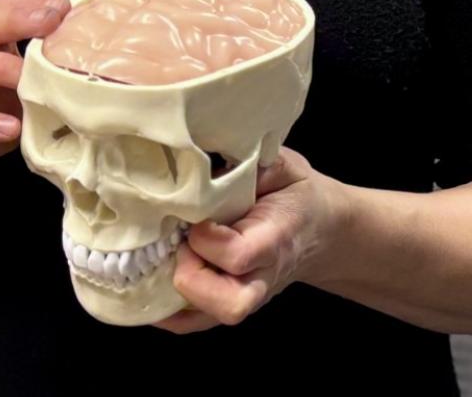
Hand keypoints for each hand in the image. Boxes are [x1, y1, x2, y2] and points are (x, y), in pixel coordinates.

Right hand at [0, 0, 68, 196]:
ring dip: (1, 68)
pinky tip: (10, 127)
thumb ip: (41, 72)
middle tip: (51, 23)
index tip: (65, 7)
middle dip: (17, 19)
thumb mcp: (14, 88)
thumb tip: (91, 66)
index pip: (1, 7)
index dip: (32, 1)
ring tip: (29, 80)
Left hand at [154, 147, 343, 332]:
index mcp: (276, 237)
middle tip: (179, 244)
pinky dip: (171, 313)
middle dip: (192, 276)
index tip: (194, 216)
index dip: (207, 240)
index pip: (238, 255)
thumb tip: (205, 149)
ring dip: (176, 295)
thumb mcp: (282, 165)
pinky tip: (147, 290)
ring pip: (213, 318)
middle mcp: (264, 274)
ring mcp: (251, 293)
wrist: (324, 229)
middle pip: (230, 303)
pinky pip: (200, 322)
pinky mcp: (236, 301)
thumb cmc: (296, 192)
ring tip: (160, 260)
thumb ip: (251, 161)